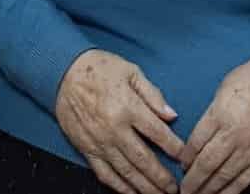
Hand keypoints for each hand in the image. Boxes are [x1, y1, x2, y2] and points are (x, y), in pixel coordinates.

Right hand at [56, 49, 182, 193]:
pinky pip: (105, 174)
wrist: (64, 74)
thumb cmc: (100, 68)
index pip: (158, 133)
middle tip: (175, 188)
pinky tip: (131, 193)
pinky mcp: (87, 150)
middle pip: (143, 159)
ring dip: (144, 187)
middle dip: (161, 177)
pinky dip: (119, 187)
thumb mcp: (131, 71)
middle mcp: (115, 129)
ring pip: (126, 172)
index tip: (185, 157)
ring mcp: (100, 142)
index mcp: (128, 107)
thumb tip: (172, 115)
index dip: (174, 147)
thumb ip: (153, 94)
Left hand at [180, 55, 249, 193]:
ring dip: (208, 189)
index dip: (186, 156)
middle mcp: (233, 134)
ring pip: (223, 176)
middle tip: (183, 189)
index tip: (182, 163)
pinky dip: (230, 191)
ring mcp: (249, 148)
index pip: (196, 142)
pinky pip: (244, 179)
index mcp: (220, 114)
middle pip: (206, 164)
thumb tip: (202, 132)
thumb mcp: (225, 87)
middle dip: (192, 180)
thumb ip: (212, 111)